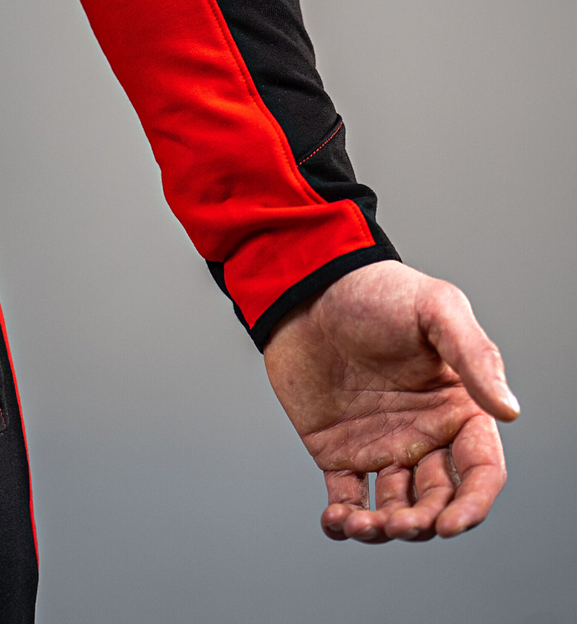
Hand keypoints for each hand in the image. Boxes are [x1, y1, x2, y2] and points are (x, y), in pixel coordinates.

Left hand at [263, 261, 518, 541]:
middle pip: (439, 499)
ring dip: (385, 530)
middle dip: (426, 523)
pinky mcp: (338, 451)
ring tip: (363, 525)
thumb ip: (475, 356)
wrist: (308, 287)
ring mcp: (381, 445)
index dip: (474, 503)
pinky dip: (344, 522)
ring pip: (396, 509)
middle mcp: (424, 433)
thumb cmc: (377, 290)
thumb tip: (510, 411)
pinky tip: (337, 520)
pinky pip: (348, 500)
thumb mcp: (436, 308)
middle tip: (402, 523)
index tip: (453, 523)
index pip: (480, 469)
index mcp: (457, 406)